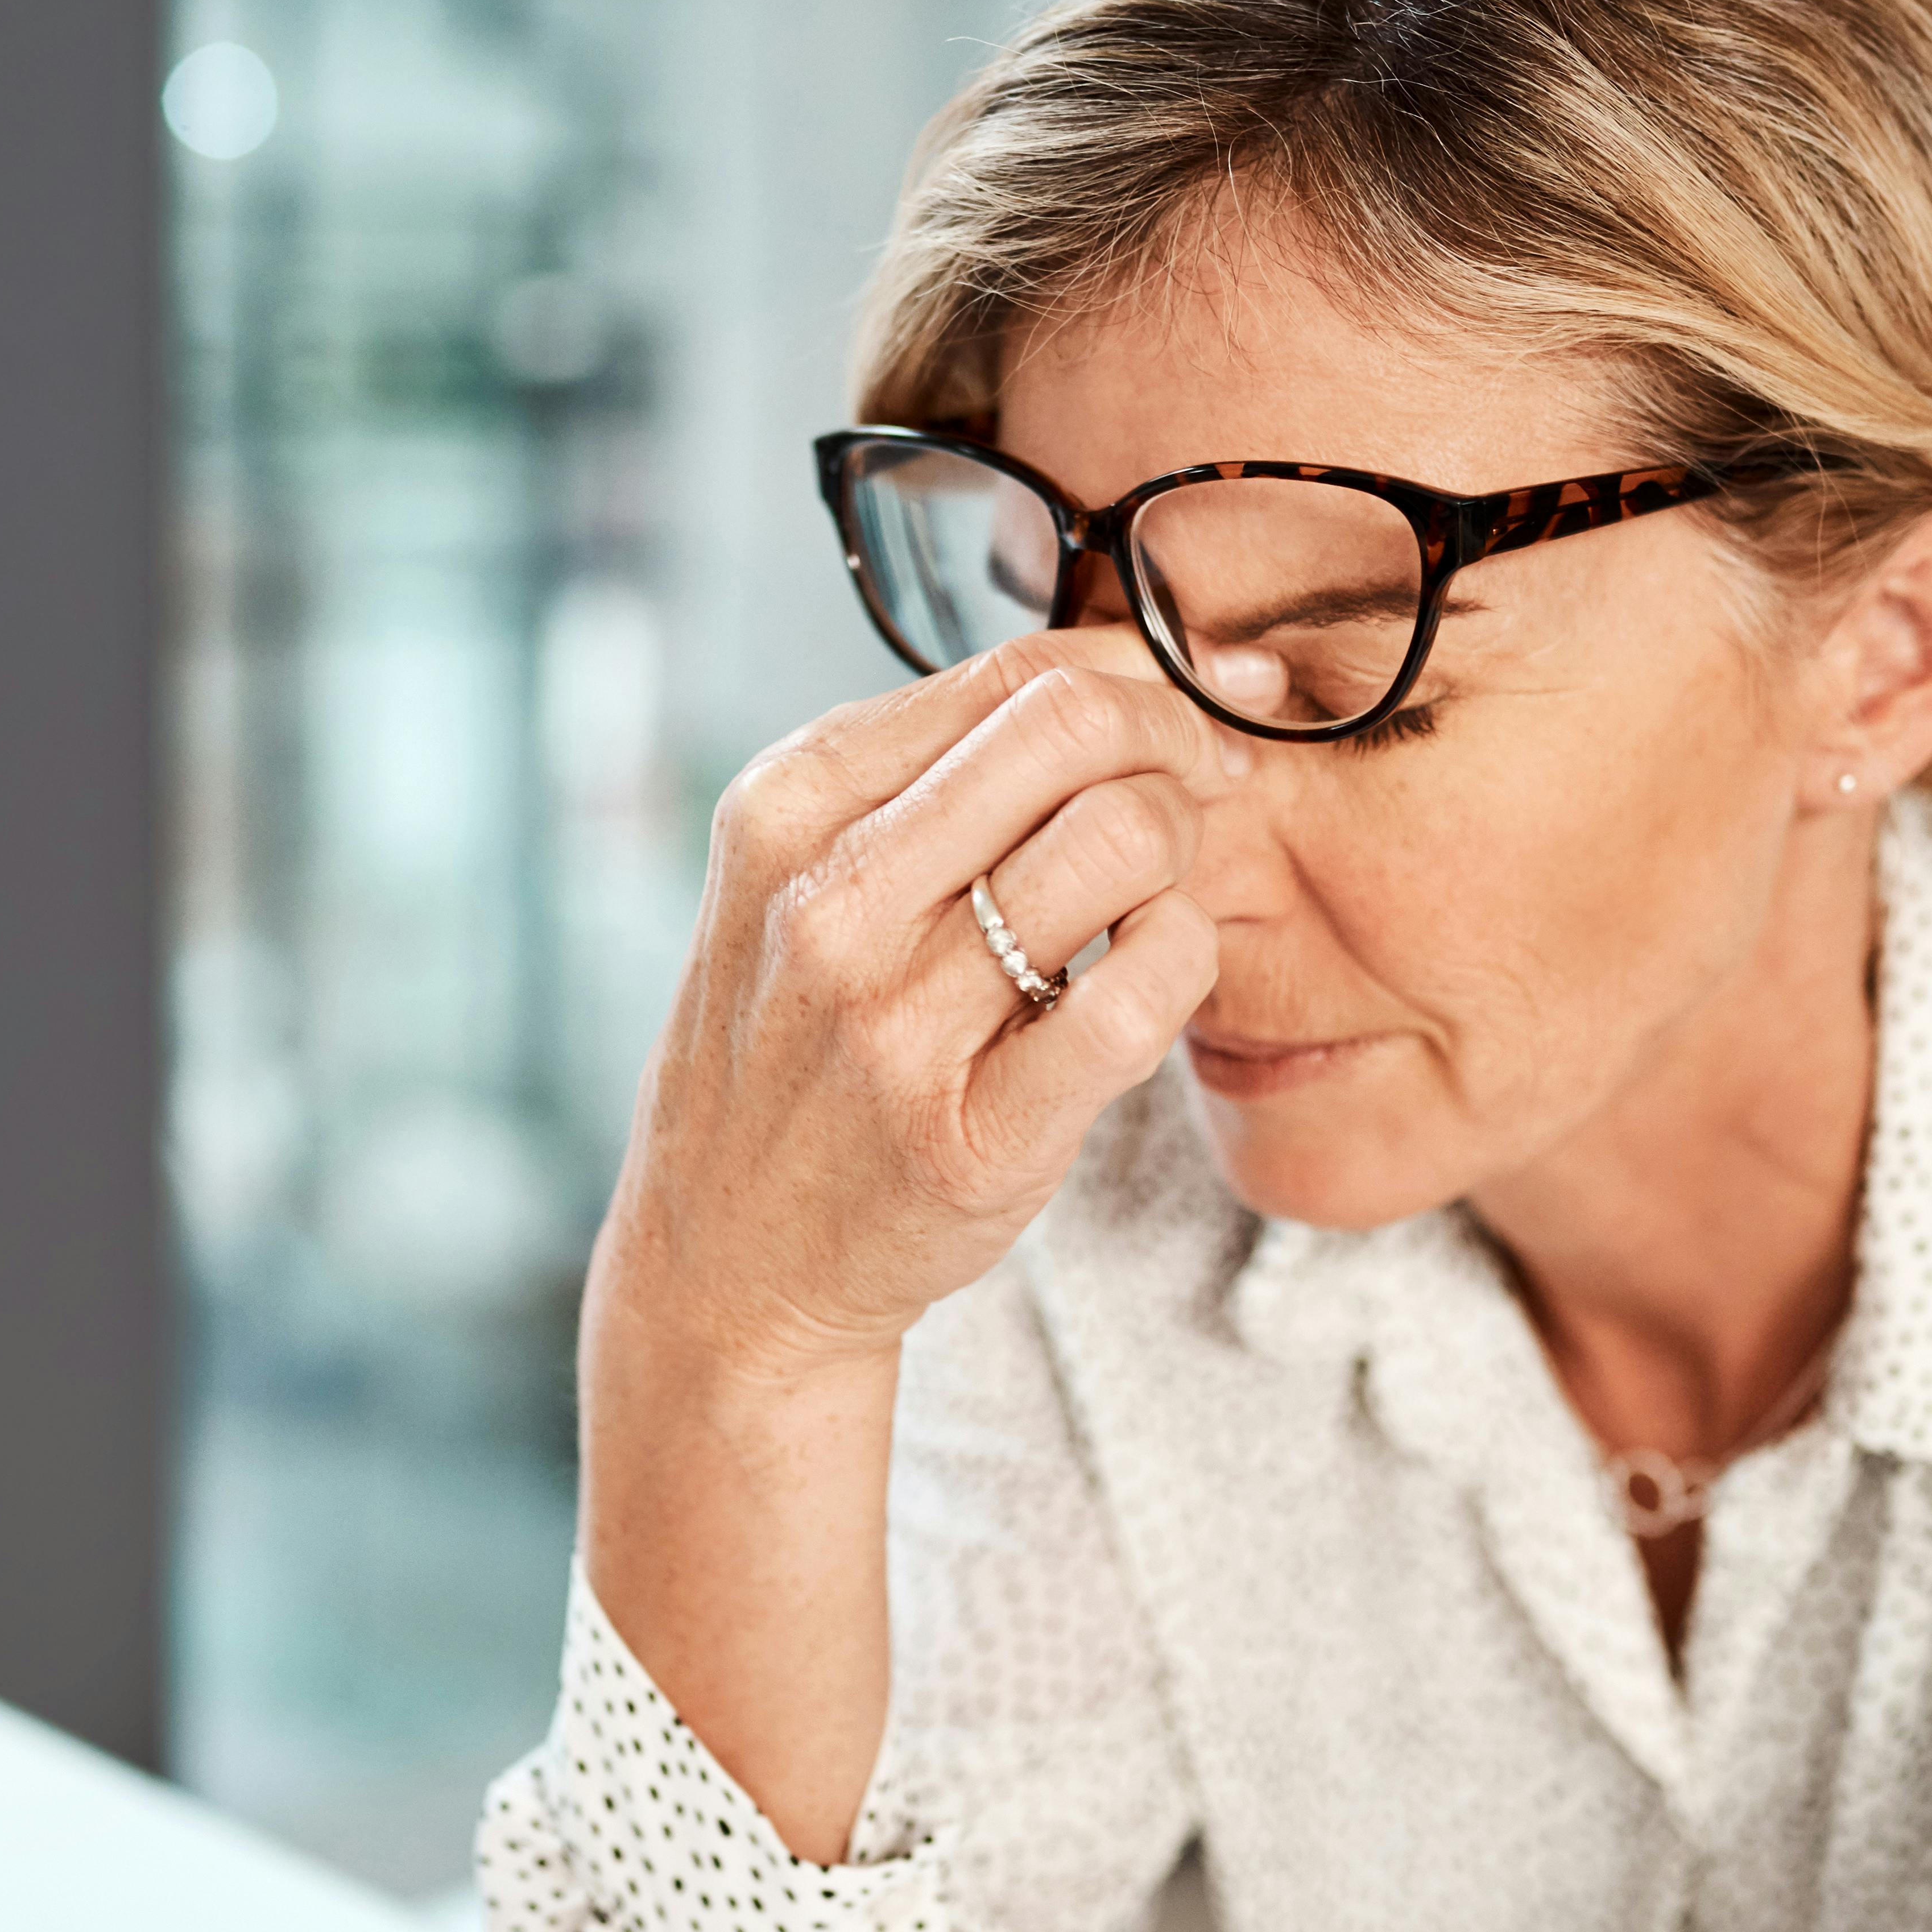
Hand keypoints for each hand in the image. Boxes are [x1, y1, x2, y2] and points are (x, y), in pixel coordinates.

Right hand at [588, 624, 1240, 1386]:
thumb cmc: (799, 1049)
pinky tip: (1156, 971)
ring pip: (1122, 841)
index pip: (1011, 672)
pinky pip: (1141, 995)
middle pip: (1075, 729)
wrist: (731, 1260)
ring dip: (1183, 850)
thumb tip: (1121, 677)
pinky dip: (1185, 959)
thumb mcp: (803, 878)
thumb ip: (934, 775)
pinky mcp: (974, 1132)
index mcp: (789, 808)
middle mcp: (831, 900)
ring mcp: (897, 1020)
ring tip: (1154, 891)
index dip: (1136, 675)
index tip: (1186, 710)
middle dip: (1175, 738)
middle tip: (1200, 784)